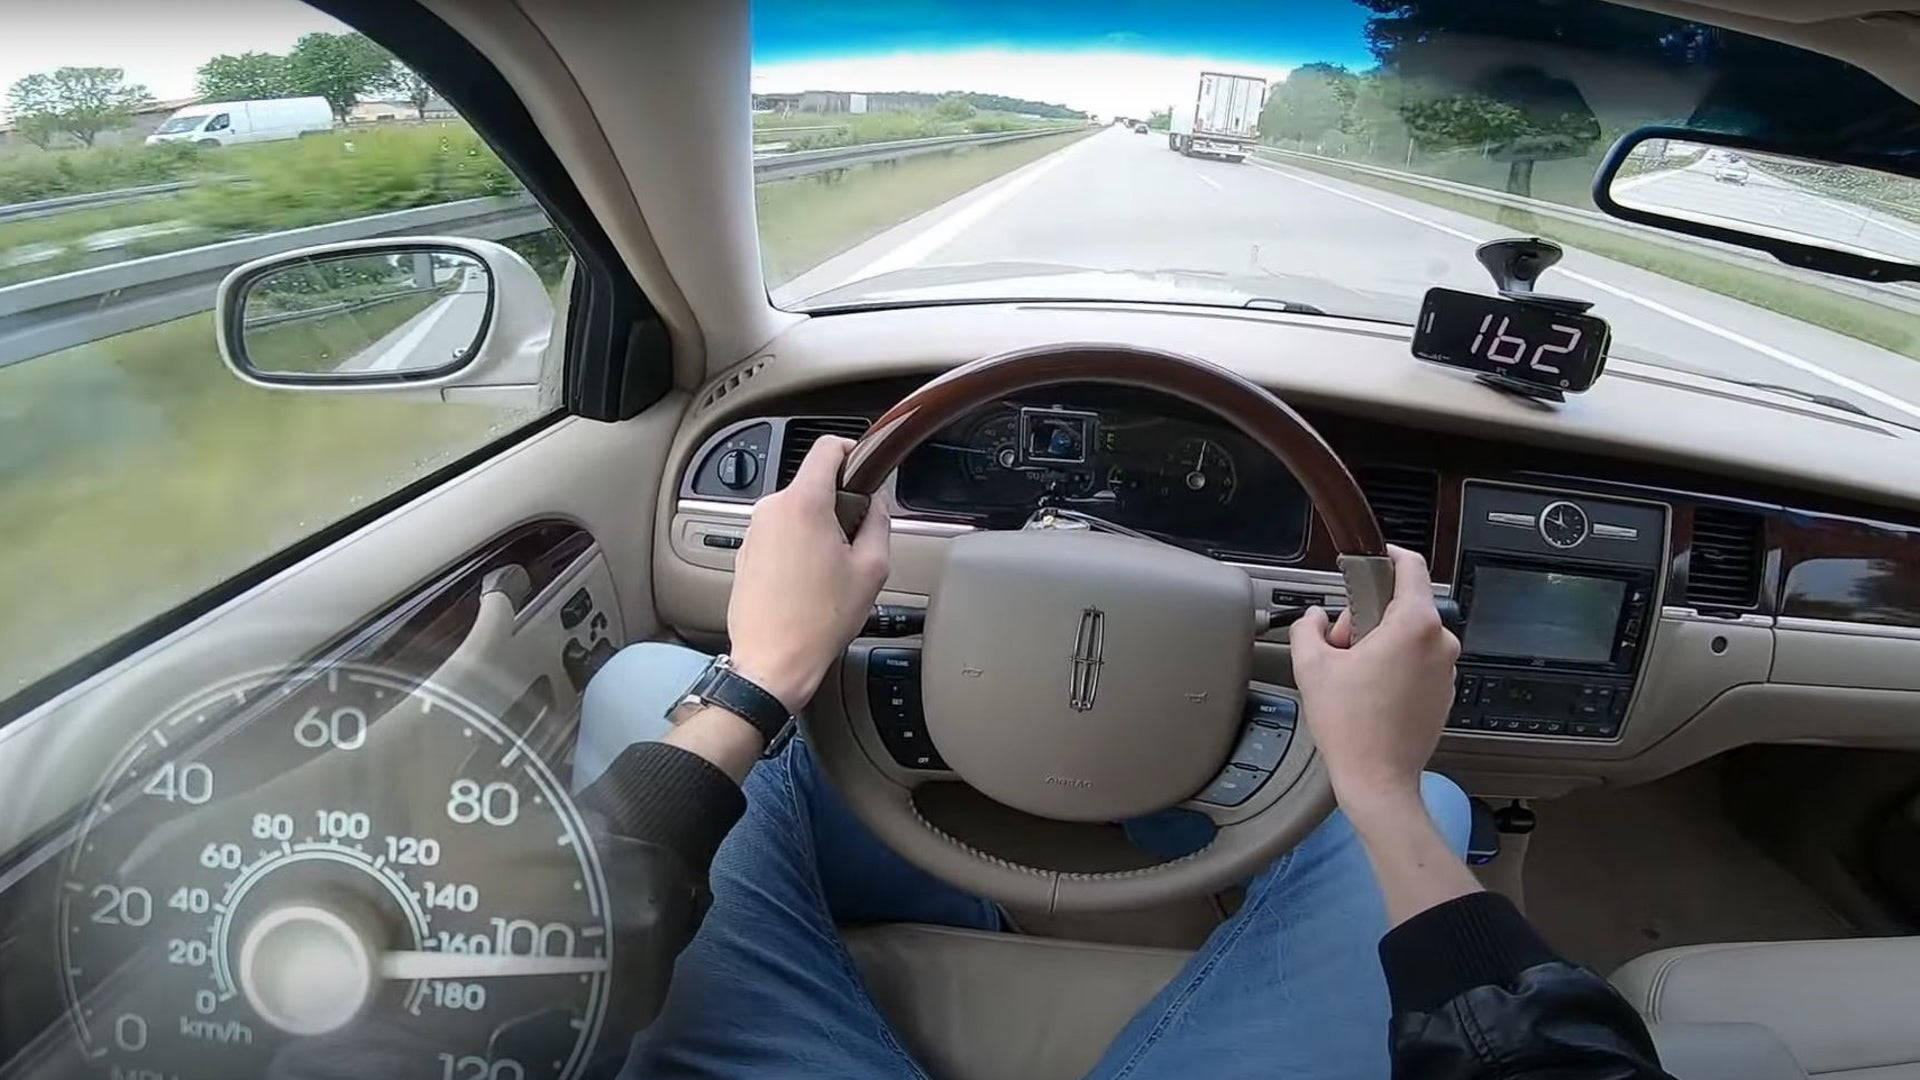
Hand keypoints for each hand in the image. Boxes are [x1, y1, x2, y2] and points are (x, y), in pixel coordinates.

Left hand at [726, 436, 890, 710]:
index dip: (852, 452)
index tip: (865, 468)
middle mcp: (771, 509)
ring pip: (796, 511)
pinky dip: (797, 546)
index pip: (827, 448)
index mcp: (803, 503)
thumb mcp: (871, 569)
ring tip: (831, 570)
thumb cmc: (817, 621)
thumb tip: (876, 504)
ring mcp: (754, 531)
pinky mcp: (746, 552)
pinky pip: (779, 534)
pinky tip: (809, 581)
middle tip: (856, 541)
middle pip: (813, 484)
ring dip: (817, 528)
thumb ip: (879, 522)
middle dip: (838, 504)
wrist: (773, 661)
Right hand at [1288, 545, 1457, 832]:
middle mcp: (1440, 642)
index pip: (1411, 567)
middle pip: (1402, 605)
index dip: (1388, 556)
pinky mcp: (1444, 691)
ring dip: (1381, 644)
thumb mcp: (1312, 666)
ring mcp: (1446, 669)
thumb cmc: (1352, 727)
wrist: (1377, 779)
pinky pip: (1419, 661)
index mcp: (1414, 625)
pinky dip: (1396, 666)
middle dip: (1367, 617)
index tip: (1372, 559)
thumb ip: (1308, 627)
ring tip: (1355, 676)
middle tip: (1341, 647)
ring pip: (1410, 635)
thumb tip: (1314, 618)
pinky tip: (1371, 692)